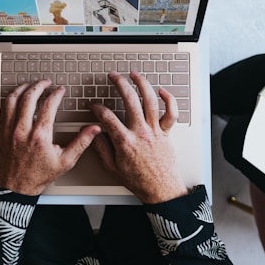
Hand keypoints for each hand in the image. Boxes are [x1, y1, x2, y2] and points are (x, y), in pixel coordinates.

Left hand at [0, 80, 100, 194]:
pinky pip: (3, 108)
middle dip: (39, 85)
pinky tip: (17, 96)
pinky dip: (11, 98)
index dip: (56, 94)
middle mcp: (22, 131)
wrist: (16, 187)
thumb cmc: (39, 176)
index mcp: (40, 136)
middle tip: (46, 82)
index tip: (60, 91)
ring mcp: (9, 130)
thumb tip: (94, 129)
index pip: (48, 106)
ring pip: (13, 100)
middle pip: (29, 97)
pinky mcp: (1, 132)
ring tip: (31, 85)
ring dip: (23, 88)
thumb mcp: (66, 161)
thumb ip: (81, 142)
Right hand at [90, 71, 186, 203]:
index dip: (97, 108)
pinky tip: (162, 91)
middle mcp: (141, 132)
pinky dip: (169, 100)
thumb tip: (93, 134)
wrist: (160, 189)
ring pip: (150, 100)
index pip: (107, 116)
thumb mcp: (112, 168)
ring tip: (135, 75)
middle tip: (114, 76)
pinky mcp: (166, 132)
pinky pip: (171, 113)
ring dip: (142, 84)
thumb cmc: (138, 180)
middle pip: (130, 100)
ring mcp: (155, 130)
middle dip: (119, 84)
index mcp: (125, 141)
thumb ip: (101, 148)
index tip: (94, 105)